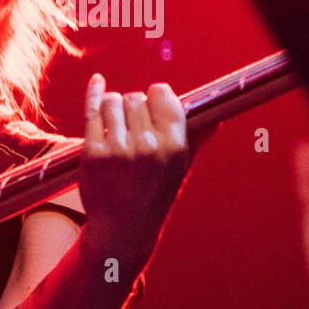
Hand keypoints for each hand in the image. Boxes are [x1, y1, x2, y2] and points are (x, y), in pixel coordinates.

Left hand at [78, 74, 215, 262]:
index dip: (155, 96)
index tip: (151, 101)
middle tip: (131, 125)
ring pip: (113, 102)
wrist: (122, 227)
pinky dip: (94, 94)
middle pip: (135, 98)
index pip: (162, 96)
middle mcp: (147, 146)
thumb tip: (216, 117)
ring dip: (112, 106)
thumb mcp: (180, 169)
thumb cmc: (154, 195)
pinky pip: (93, 112)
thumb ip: (195, 139)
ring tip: (115, 124)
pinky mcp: (93, 153)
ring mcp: (118, 149)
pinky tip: (97, 82)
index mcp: (174, 146)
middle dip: (132, 106)